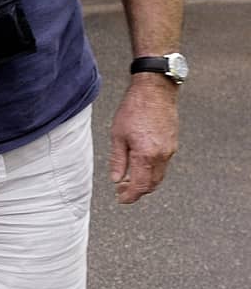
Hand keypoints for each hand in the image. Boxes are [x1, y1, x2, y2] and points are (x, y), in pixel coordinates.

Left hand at [109, 75, 178, 202]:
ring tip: (129, 179)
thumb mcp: (118, 134)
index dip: (130, 196)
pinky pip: (163, 164)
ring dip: (145, 182)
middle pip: (152, 184)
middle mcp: (161, 155)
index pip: (140, 185)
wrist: (155, 89)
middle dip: (137, 191)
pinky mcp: (173, 143)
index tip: (121, 199)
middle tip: (122, 190)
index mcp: (146, 155)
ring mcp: (170, 150)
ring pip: (159, 176)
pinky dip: (152, 171)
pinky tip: (140, 165)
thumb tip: (116, 179)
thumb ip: (118, 160)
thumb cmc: (134, 108)